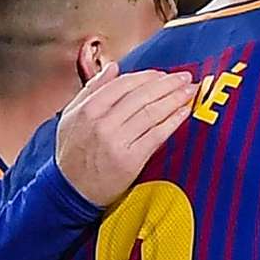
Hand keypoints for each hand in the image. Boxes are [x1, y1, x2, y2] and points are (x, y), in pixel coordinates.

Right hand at [53, 61, 198, 208]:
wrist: (70, 191)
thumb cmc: (72, 154)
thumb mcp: (71, 117)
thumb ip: (91, 90)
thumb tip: (113, 68)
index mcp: (88, 109)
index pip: (124, 84)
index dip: (147, 76)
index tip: (162, 74)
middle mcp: (102, 123)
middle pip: (142, 95)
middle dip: (168, 83)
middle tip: (185, 77)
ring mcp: (116, 141)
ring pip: (152, 112)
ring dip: (175, 98)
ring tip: (190, 90)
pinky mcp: (130, 159)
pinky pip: (157, 134)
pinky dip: (173, 120)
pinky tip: (184, 111)